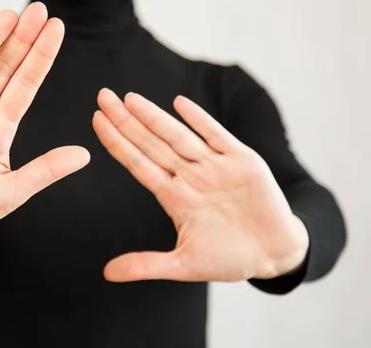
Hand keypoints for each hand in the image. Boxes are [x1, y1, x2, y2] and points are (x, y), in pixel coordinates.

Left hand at [92, 88, 308, 281]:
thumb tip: (107, 274)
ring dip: (155, 117)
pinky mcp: (242, 161)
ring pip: (178, 136)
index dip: (117, 143)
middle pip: (151, 144)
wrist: (274, 254)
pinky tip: (179, 103)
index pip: (138, 164)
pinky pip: (217, 136)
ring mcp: (214, 166)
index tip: (96, 121)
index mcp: (174, 197)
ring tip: (130, 99)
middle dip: (126, 121)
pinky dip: (200, 121)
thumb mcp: (185, 265)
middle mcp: (189, 176)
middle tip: (102, 97)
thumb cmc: (229, 258)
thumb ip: (147, 265)